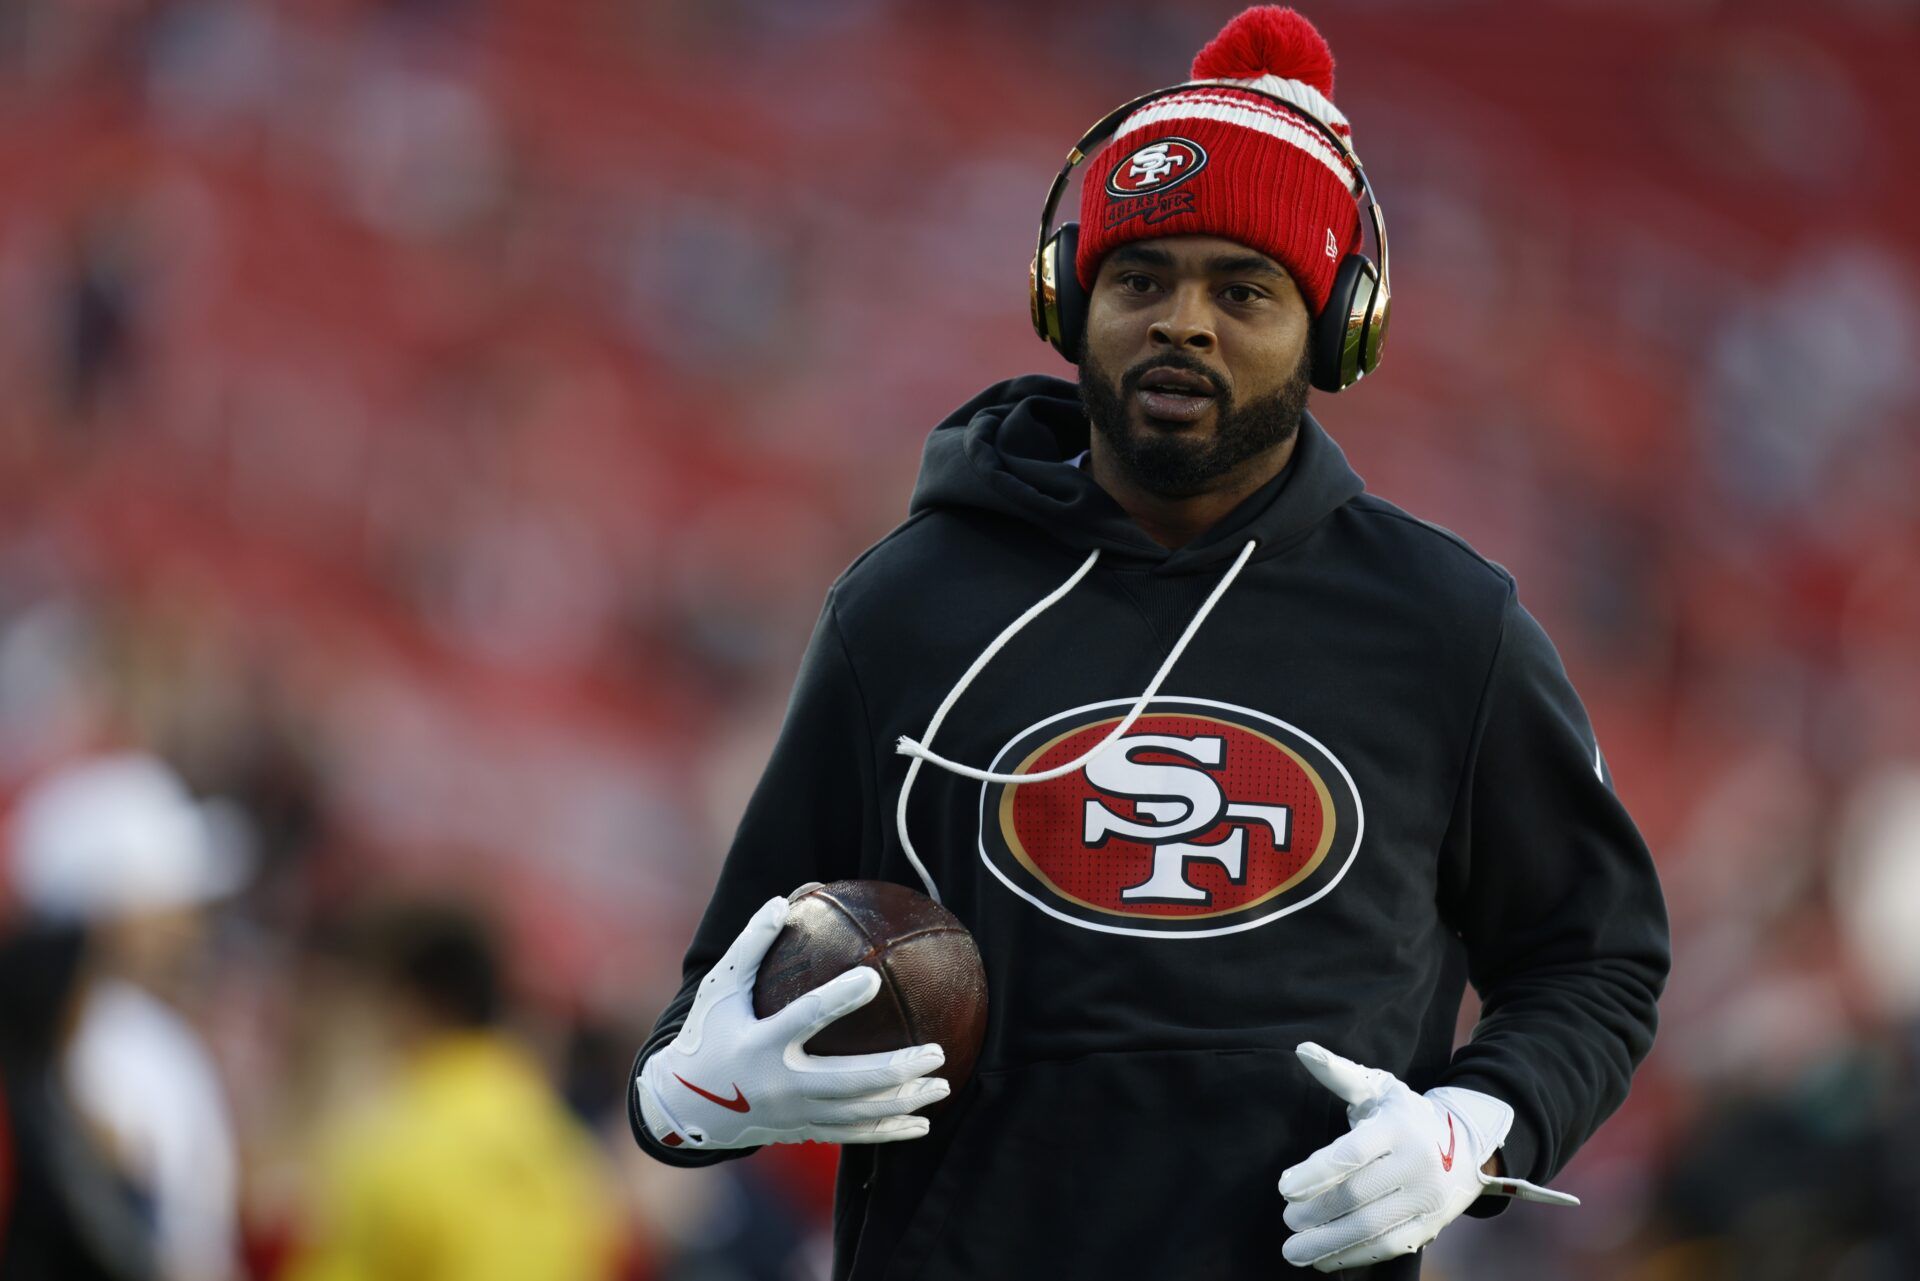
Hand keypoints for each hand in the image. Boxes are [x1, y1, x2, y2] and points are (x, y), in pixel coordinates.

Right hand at [636, 894, 949, 1148]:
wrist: (684, 1105)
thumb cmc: (708, 1034)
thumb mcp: (720, 989)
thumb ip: (750, 946)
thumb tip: (780, 902)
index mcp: (759, 1044)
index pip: (805, 1018)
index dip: (838, 999)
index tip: (873, 977)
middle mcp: (780, 1085)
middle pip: (847, 1081)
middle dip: (896, 1069)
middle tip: (937, 1052)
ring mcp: (794, 1114)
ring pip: (858, 1114)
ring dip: (903, 1102)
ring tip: (944, 1086)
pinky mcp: (802, 1132)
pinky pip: (852, 1136)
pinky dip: (888, 1132)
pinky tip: (922, 1123)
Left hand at [1279, 1043, 1577, 1271]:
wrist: (1465, 1143)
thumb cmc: (1403, 1113)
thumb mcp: (1376, 1088)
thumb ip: (1338, 1073)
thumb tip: (1302, 1050)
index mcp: (1398, 1127)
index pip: (1352, 1153)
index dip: (1315, 1172)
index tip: (1283, 1187)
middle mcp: (1417, 1164)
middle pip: (1357, 1196)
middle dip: (1315, 1212)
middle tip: (1286, 1219)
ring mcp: (1426, 1198)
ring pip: (1371, 1227)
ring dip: (1328, 1242)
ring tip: (1293, 1249)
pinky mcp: (1430, 1225)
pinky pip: (1388, 1246)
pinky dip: (1353, 1255)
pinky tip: (1324, 1258)